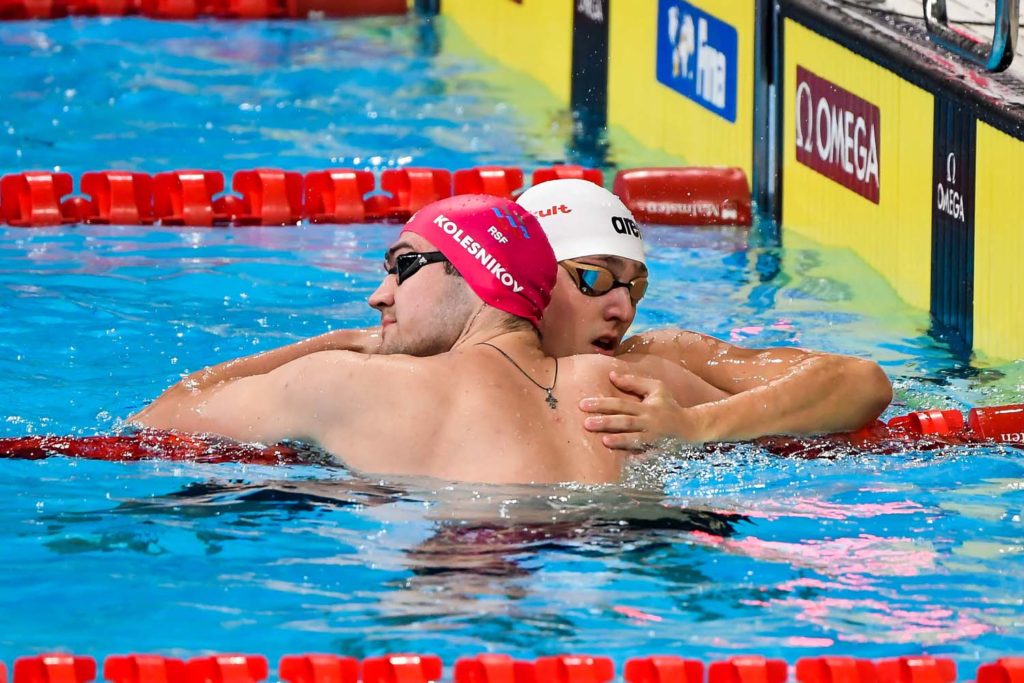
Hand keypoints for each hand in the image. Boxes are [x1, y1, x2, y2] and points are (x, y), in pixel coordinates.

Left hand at [580, 371, 701, 451]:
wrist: (691, 427)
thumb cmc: (669, 406)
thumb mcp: (656, 388)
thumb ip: (634, 382)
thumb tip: (611, 375)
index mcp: (647, 406)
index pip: (621, 404)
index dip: (602, 404)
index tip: (583, 405)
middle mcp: (649, 422)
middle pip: (625, 421)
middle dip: (606, 423)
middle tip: (586, 424)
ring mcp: (654, 438)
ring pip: (635, 439)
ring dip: (620, 440)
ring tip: (604, 440)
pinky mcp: (658, 451)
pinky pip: (647, 456)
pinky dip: (638, 458)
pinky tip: (625, 461)